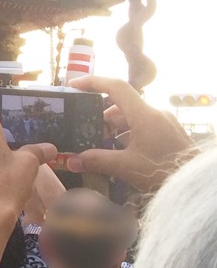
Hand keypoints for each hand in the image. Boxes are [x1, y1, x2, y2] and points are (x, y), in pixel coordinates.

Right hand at [67, 75, 194, 191]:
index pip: (115, 87)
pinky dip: (127, 135)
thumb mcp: (126, 167)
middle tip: (85, 131)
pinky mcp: (168, 134)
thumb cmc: (164, 172)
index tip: (74, 86)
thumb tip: (72, 161)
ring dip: (114, 129)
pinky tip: (120, 153)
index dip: (92, 82)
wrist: (196, 185)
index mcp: (144, 114)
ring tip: (101, 146)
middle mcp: (155, 113)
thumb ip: (96, 161)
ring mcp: (163, 123)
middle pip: (120, 105)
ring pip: (131, 117)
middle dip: (100, 117)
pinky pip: (142, 127)